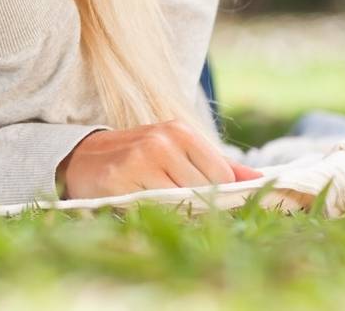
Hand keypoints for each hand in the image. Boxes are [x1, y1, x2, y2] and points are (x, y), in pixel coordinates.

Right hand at [57, 121, 264, 198]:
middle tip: (168, 198)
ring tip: (153, 198)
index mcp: (180, 130)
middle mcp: (162, 140)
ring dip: (172, 211)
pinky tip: (137, 202)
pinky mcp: (121, 179)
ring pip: (181, 202)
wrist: (82, 158)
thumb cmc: (138, 158)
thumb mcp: (177, 152)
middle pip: (204, 191)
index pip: (221, 176)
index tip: (196, 196)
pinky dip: (151, 214)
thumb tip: (261, 180)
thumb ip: (218, 166)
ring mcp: (141, 158)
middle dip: (193, 205)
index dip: (214, 193)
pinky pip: (154, 209)